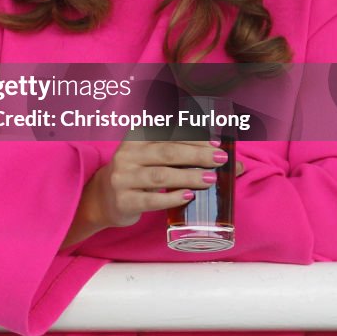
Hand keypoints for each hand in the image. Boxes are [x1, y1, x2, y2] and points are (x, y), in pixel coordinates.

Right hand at [64, 139, 242, 246]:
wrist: (103, 198)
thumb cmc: (137, 175)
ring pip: (160, 176)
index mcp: (135, 139)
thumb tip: (232, 162)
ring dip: (188, 176)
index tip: (215, 143)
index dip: (193, 137)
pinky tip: (188, 196)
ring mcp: (122, 178)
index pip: (167, 134)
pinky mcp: (124, 201)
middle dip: (196, 154)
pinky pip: (150, 200)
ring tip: (210, 179)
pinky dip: (171, 198)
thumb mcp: (149, 157)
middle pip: (166, 152)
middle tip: (219, 159)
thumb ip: (181, 155)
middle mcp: (126, 155)